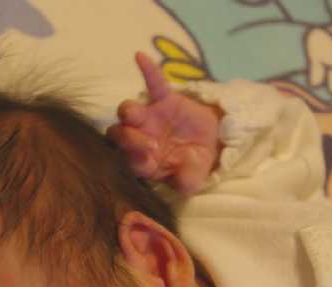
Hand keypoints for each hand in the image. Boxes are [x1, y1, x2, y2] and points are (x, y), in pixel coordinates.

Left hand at [106, 51, 221, 193]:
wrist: (211, 144)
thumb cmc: (193, 165)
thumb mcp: (193, 178)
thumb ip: (185, 182)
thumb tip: (181, 184)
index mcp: (141, 162)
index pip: (128, 161)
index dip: (134, 159)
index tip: (149, 158)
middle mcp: (138, 139)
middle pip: (119, 136)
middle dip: (127, 139)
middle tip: (145, 142)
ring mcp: (148, 118)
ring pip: (128, 112)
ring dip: (128, 113)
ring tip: (135, 115)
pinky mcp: (162, 99)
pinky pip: (153, 83)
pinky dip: (148, 71)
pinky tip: (140, 57)